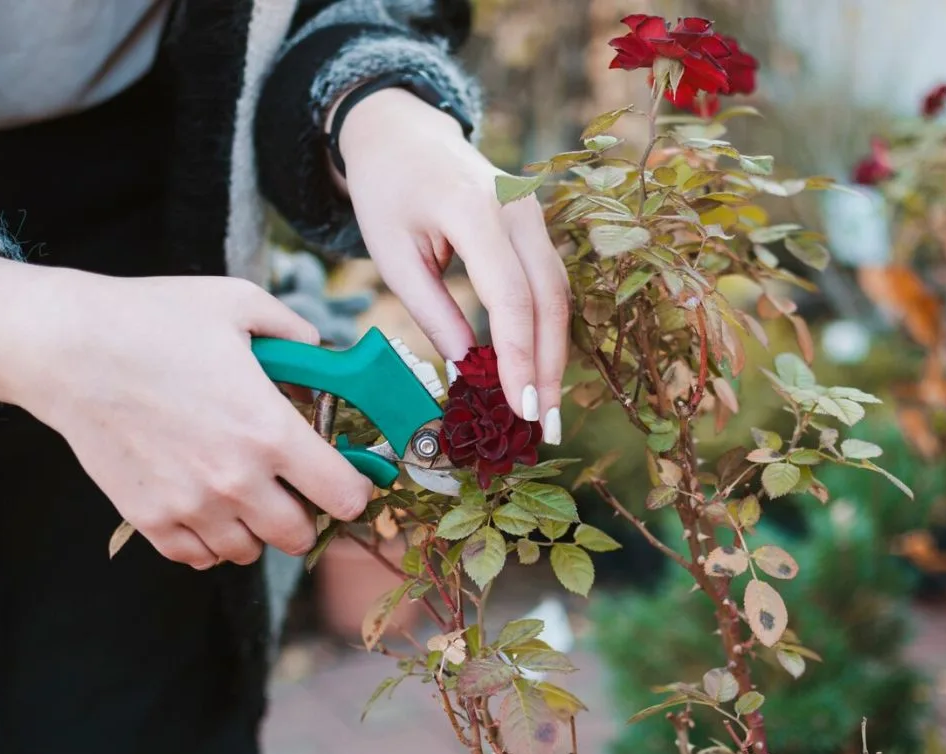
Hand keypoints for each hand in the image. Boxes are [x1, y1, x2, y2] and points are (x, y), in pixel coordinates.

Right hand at [0, 250, 373, 567]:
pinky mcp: (149, 519)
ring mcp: (190, 505)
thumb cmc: (154, 319)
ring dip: (256, 527)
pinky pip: (198, 556)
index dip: (355, 488)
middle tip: (294, 484)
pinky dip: (209, 539)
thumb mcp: (240, 304)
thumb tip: (324, 353)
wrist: (67, 348)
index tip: (347, 476)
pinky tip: (206, 504)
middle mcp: (235, 480)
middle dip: (307, 512)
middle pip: (300, 535)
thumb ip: (296, 332)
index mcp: (270, 432)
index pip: (344, 495)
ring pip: (249, 551)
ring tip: (245, 491)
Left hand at [336, 88, 568, 444]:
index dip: (519, 359)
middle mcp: (518, 207)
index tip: (519, 410)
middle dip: (548, 368)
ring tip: (543, 411)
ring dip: (554, 355)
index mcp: (474, 209)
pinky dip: (547, 330)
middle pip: (549, 299)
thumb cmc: (387, 192)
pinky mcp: (536, 224)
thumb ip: (433, 313)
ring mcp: (534, 212)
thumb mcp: (393, 255)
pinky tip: (538, 370)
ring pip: (558, 294)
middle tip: (543, 428)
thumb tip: (470, 371)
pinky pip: (550, 282)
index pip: (510, 296)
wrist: (402, 133)